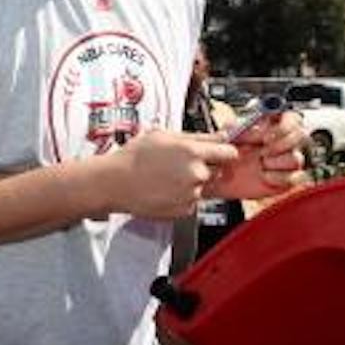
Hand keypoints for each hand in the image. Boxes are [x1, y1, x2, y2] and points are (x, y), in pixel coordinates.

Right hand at [102, 128, 240, 219]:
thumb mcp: (163, 135)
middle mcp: (196, 174)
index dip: (224, 151)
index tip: (220, 152)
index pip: (229, 152)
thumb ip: (196, 136)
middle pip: (219, 170)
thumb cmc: (132, 158)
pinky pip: (192, 201)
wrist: (114, 183)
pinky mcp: (184, 209)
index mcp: (193, 152)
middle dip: (206, 167)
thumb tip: (218, 135)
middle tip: (182, 164)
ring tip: (168, 178)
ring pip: (204, 186)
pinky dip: (182, 197)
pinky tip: (165, 189)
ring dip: (192, 183)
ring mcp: (191, 194)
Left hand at [210, 111, 305, 198]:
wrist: (220, 176)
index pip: (292, 118)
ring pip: (297, 158)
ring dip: (277, 161)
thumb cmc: (225, 153)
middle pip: (301, 135)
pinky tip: (264, 176)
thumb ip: (238, 127)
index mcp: (270, 126)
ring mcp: (285, 160)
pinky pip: (295, 177)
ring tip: (261, 163)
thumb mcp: (226, 135)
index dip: (284, 126)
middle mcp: (282, 141)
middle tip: (263, 151)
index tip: (266, 136)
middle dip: (282, 144)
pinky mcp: (287, 178)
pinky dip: (278, 177)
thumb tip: (253, 128)